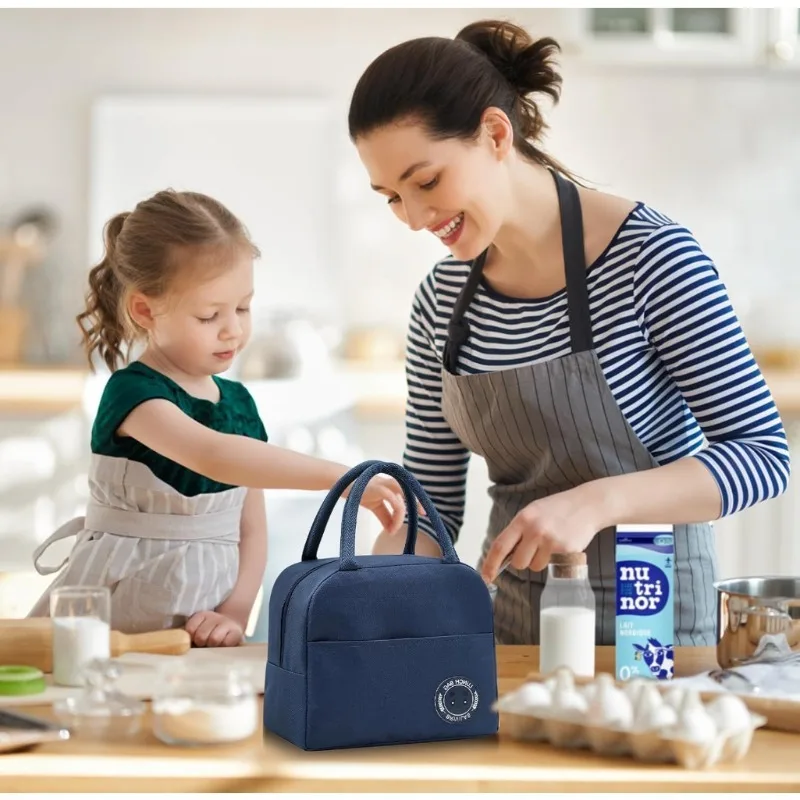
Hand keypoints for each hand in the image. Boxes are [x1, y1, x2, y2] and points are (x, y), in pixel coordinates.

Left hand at [185, 610, 243, 646]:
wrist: (232, 626)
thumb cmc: (209, 632)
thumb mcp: (197, 628)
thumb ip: (185, 634)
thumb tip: (175, 643)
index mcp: (201, 615)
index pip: (190, 629)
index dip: (191, 638)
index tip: (193, 640)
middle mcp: (214, 617)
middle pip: (201, 636)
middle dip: (201, 642)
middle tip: (204, 643)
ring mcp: (226, 624)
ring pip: (214, 639)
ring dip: (212, 645)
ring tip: (213, 645)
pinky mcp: (236, 633)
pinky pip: (226, 642)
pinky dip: (223, 646)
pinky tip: (223, 644)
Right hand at [350, 474, 423, 534]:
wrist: (343, 482)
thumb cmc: (360, 491)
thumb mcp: (375, 506)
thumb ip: (385, 516)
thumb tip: (391, 531)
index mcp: (392, 485)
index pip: (409, 492)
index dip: (417, 501)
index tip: (423, 513)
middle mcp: (391, 483)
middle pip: (410, 492)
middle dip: (417, 503)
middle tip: (423, 514)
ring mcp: (385, 484)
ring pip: (401, 500)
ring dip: (400, 517)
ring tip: (394, 530)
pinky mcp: (378, 488)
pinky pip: (393, 501)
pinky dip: (395, 517)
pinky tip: (391, 528)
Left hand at [481, 486, 600, 582]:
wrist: (587, 504)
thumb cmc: (557, 509)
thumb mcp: (532, 512)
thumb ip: (518, 532)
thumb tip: (503, 556)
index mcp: (523, 519)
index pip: (500, 545)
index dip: (490, 564)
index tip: (485, 577)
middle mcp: (535, 530)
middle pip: (518, 563)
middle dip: (523, 561)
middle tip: (535, 547)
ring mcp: (551, 541)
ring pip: (535, 566)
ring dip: (540, 560)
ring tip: (551, 542)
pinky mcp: (565, 551)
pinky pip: (551, 565)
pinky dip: (554, 560)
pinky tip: (561, 544)